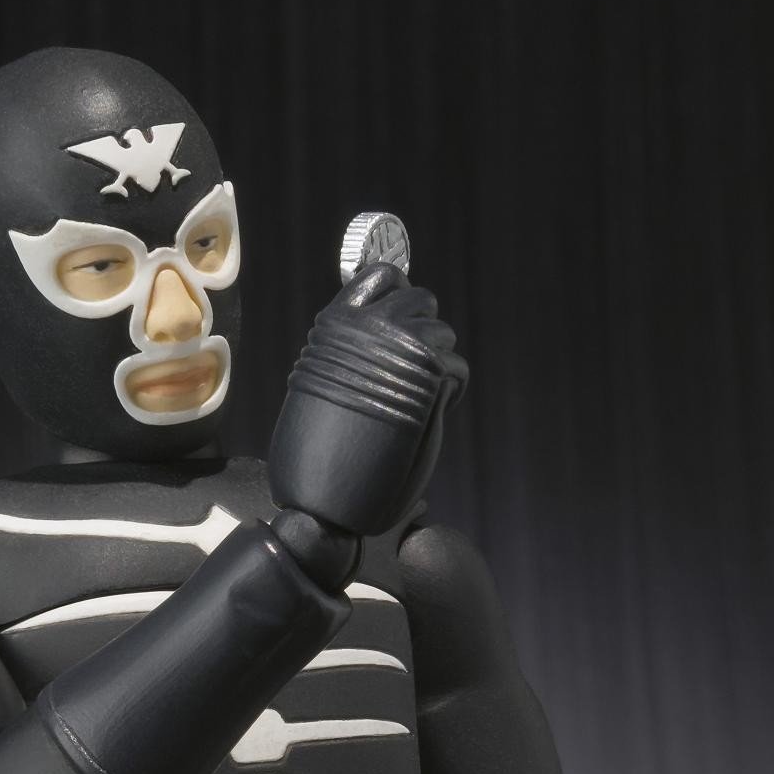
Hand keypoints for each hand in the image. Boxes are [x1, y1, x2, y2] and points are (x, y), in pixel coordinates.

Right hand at [268, 263, 467, 540]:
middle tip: (412, 368)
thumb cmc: (317, 451)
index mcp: (334, 325)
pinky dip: (452, 389)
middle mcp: (369, 326)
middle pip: (421, 299)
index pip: (382, 275)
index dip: (398, 293)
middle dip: (422, 329)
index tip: (400, 319)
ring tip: (420, 394)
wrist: (324, 498)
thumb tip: (380, 324)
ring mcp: (401, 348)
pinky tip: (433, 411)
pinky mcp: (429, 378)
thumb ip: (350, 349)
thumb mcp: (323, 381)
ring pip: (442, 332)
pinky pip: (456, 367)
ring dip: (438, 361)